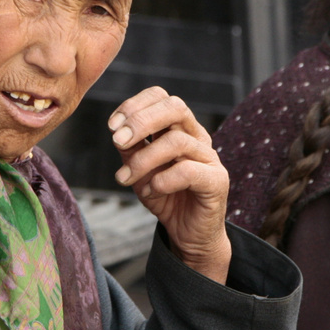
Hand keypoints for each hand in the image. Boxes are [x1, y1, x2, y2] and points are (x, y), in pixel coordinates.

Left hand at [109, 87, 231, 283]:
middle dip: (141, 121)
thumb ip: (130, 148)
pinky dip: (161, 181)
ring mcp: (210, 157)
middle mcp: (197, 136)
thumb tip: (117, 130)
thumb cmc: (164, 196)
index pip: (161, 97)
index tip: (112, 127)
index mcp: (179, 127)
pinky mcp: (217, 181)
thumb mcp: (139, 169)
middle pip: (175, 107)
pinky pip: (188, 171)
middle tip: (117, 141)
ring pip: (176, 141)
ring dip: (143, 159)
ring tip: (125, 178)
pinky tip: (150, 192)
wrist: (187, 233)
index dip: (134, 105)